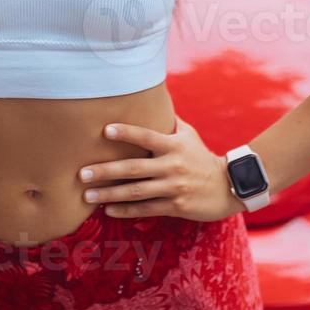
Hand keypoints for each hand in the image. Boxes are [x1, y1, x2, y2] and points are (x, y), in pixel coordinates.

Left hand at [76, 115, 246, 222]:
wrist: (228, 186)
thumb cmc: (202, 157)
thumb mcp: (190, 135)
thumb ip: (170, 122)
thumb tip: (152, 99)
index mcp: (174, 145)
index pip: (146, 136)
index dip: (126, 133)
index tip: (104, 130)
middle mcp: (172, 166)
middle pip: (133, 168)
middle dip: (105, 171)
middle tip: (81, 173)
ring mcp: (173, 188)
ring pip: (136, 192)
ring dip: (109, 194)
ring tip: (87, 195)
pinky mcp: (175, 206)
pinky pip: (146, 209)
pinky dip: (125, 211)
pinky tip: (108, 210)